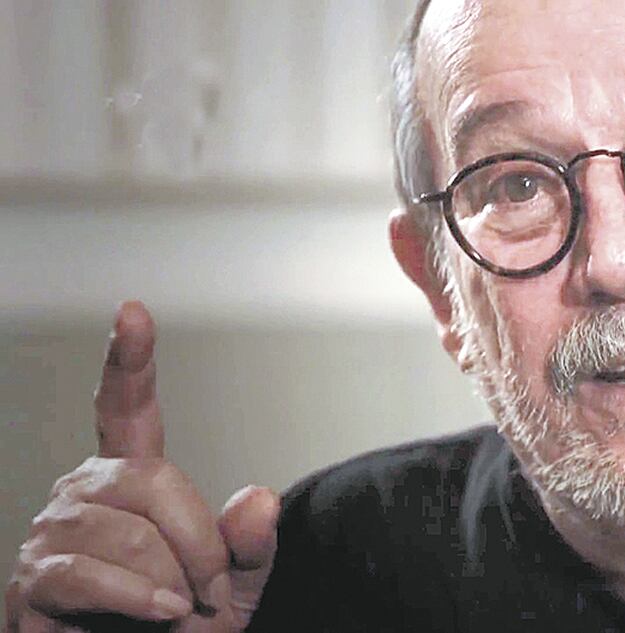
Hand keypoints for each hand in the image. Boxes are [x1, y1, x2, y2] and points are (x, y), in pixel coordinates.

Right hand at [5, 301, 278, 631]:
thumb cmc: (187, 620)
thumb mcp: (237, 581)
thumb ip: (250, 541)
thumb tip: (260, 499)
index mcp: (135, 476)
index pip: (126, 407)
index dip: (129, 359)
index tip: (132, 311)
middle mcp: (87, 489)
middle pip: (152, 480)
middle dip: (197, 539)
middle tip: (210, 588)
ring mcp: (55, 530)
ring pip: (127, 532)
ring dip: (171, 577)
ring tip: (179, 606)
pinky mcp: (35, 578)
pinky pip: (90, 573)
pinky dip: (138, 597)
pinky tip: (159, 612)